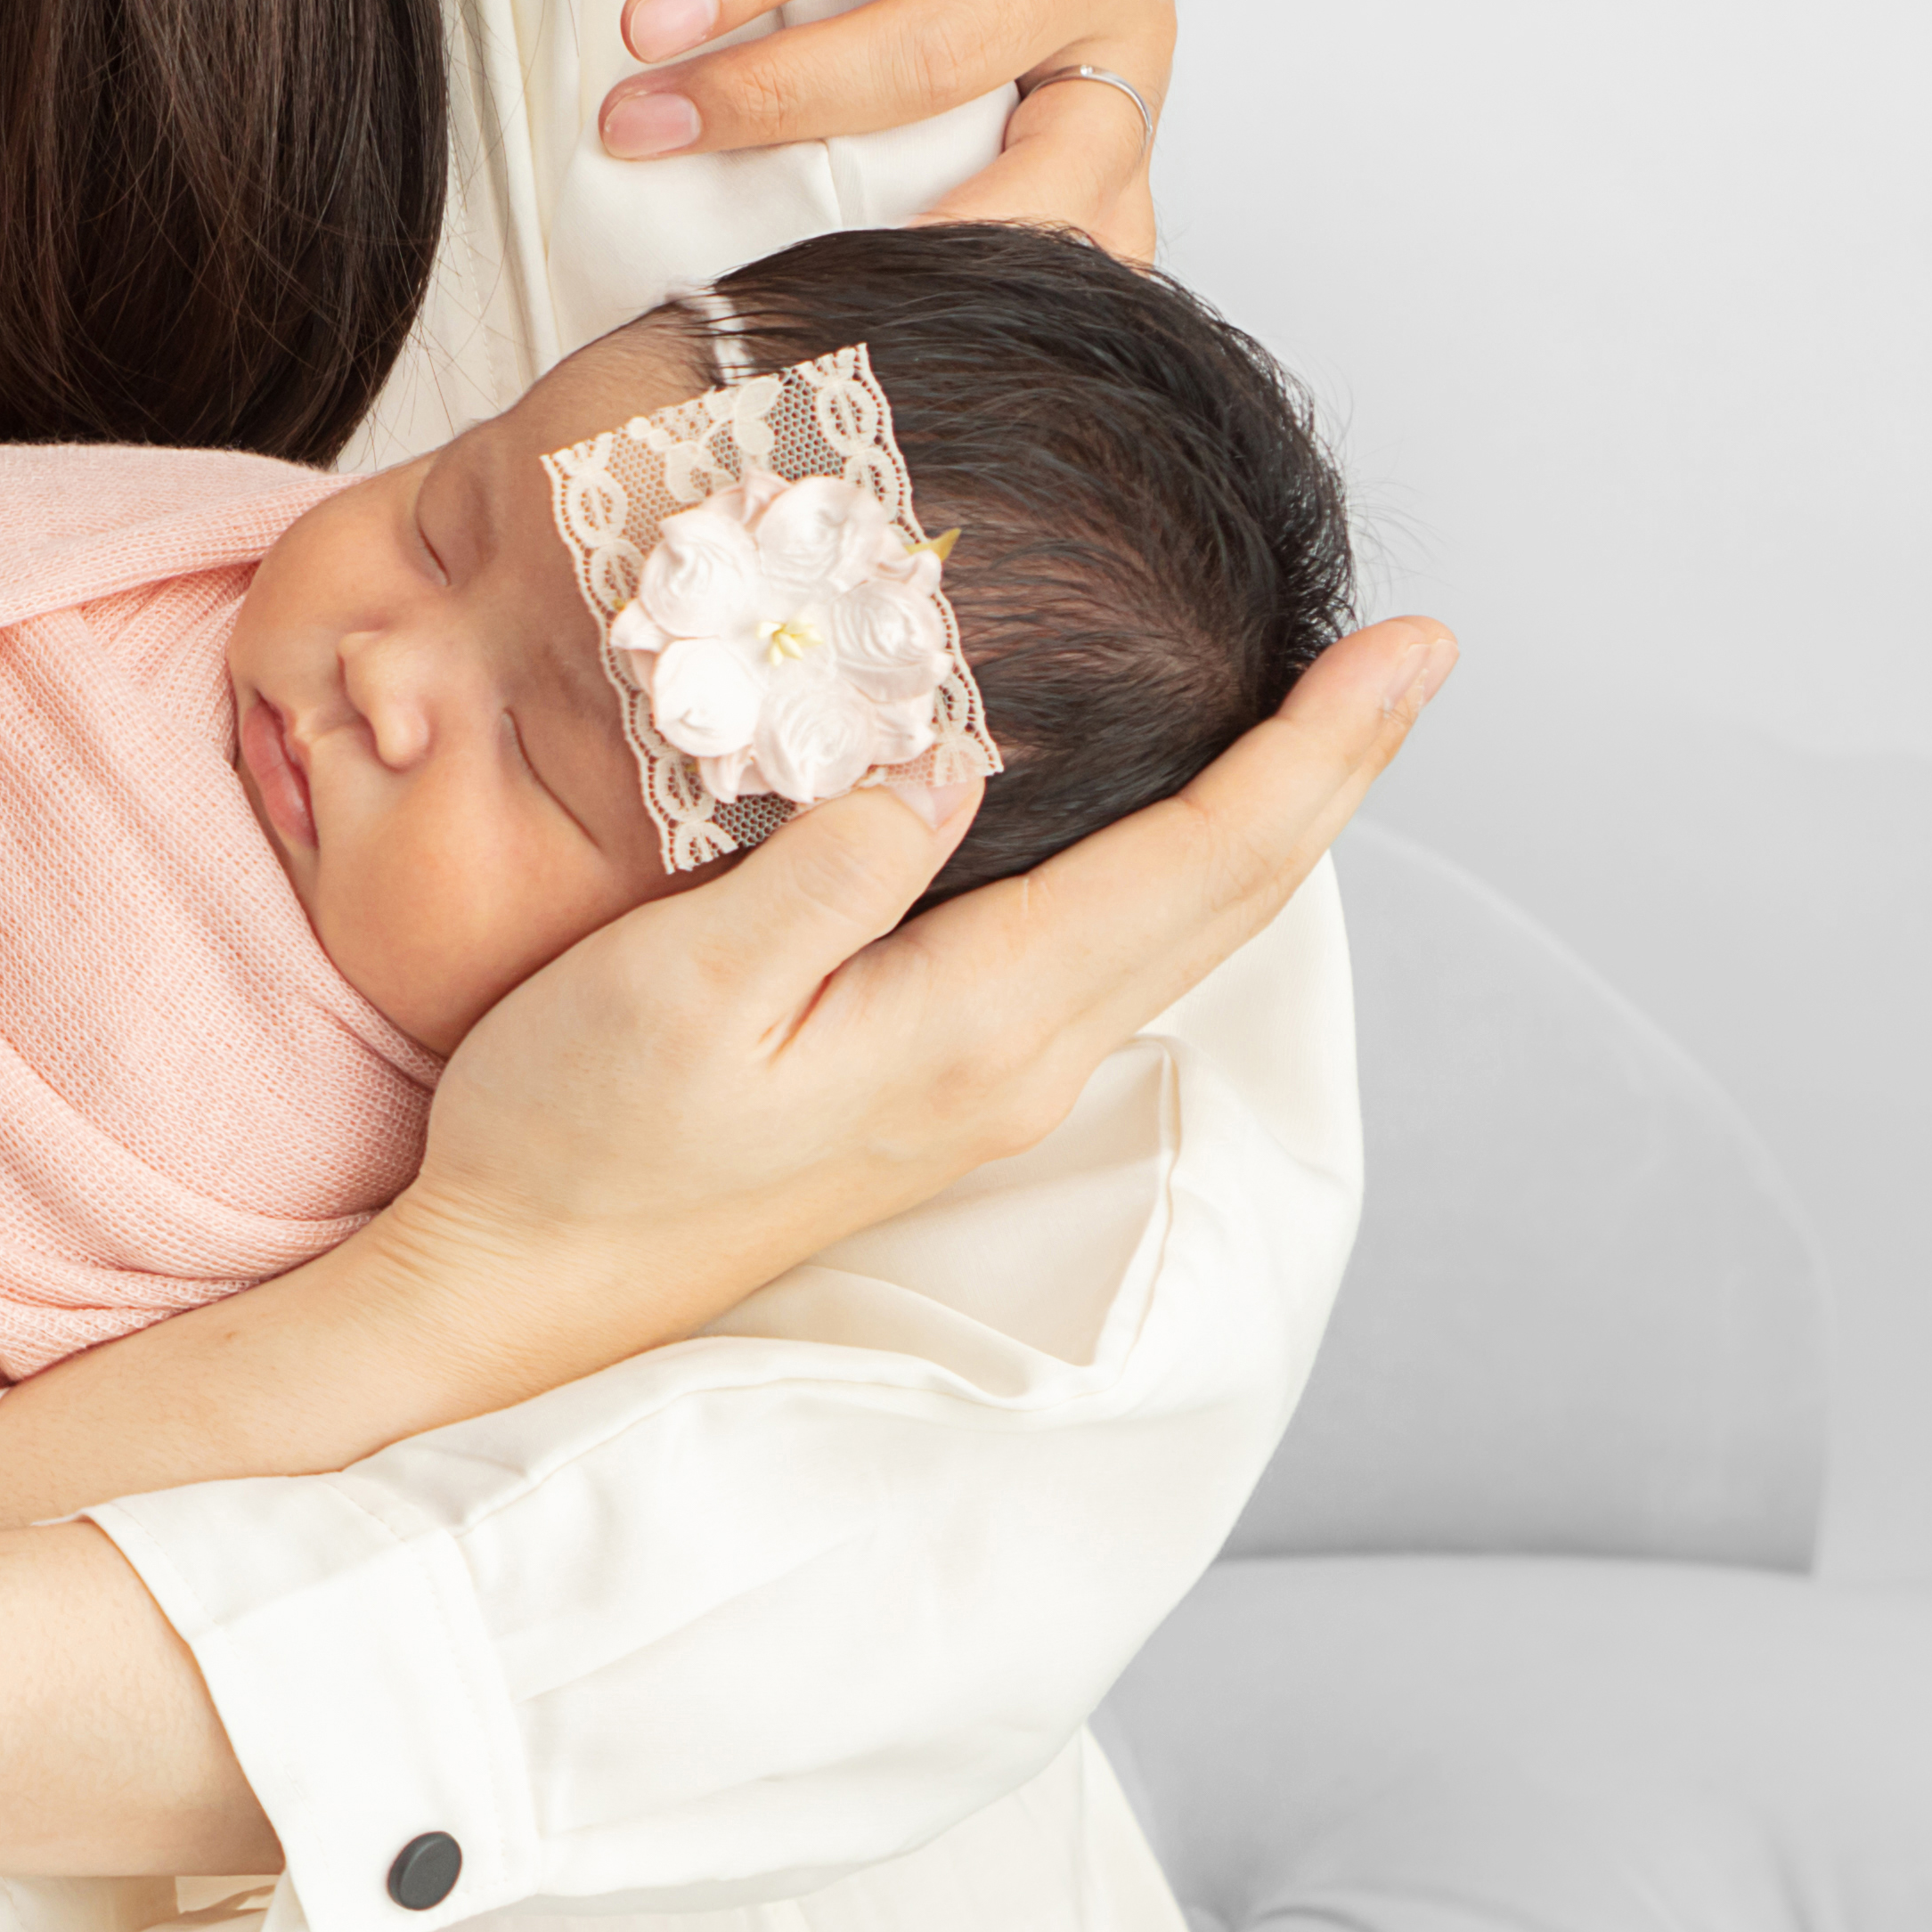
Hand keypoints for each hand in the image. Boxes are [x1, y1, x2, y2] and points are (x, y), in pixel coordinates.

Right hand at [378, 616, 1456, 1357]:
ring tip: (1327, 725)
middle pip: (1235, 900)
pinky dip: (1185, 871)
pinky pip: (1114, 960)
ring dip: (1275, 821)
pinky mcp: (941, 1095)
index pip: (1203, 861)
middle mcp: (1016, 1065)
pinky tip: (1173, 833)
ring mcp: (987, 1090)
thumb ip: (835, 863)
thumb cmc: (576, 1132)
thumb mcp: (684, 978)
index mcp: (975, 1025)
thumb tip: (955, 749)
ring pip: (1186, 934)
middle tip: (1417, 652)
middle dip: (1336, 768)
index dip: (1318, 748)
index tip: (1413, 647)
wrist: (514, 1284)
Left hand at [599, 0, 1179, 260]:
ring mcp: (1130, 55)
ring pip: (1036, 175)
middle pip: (934, 50)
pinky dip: (1013, 290)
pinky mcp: (1129, 132)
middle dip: (775, 98)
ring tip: (757, 265)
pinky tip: (899, 319)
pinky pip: (1096, 235)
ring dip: (889, 228)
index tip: (644, 17)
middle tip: (633, 123)